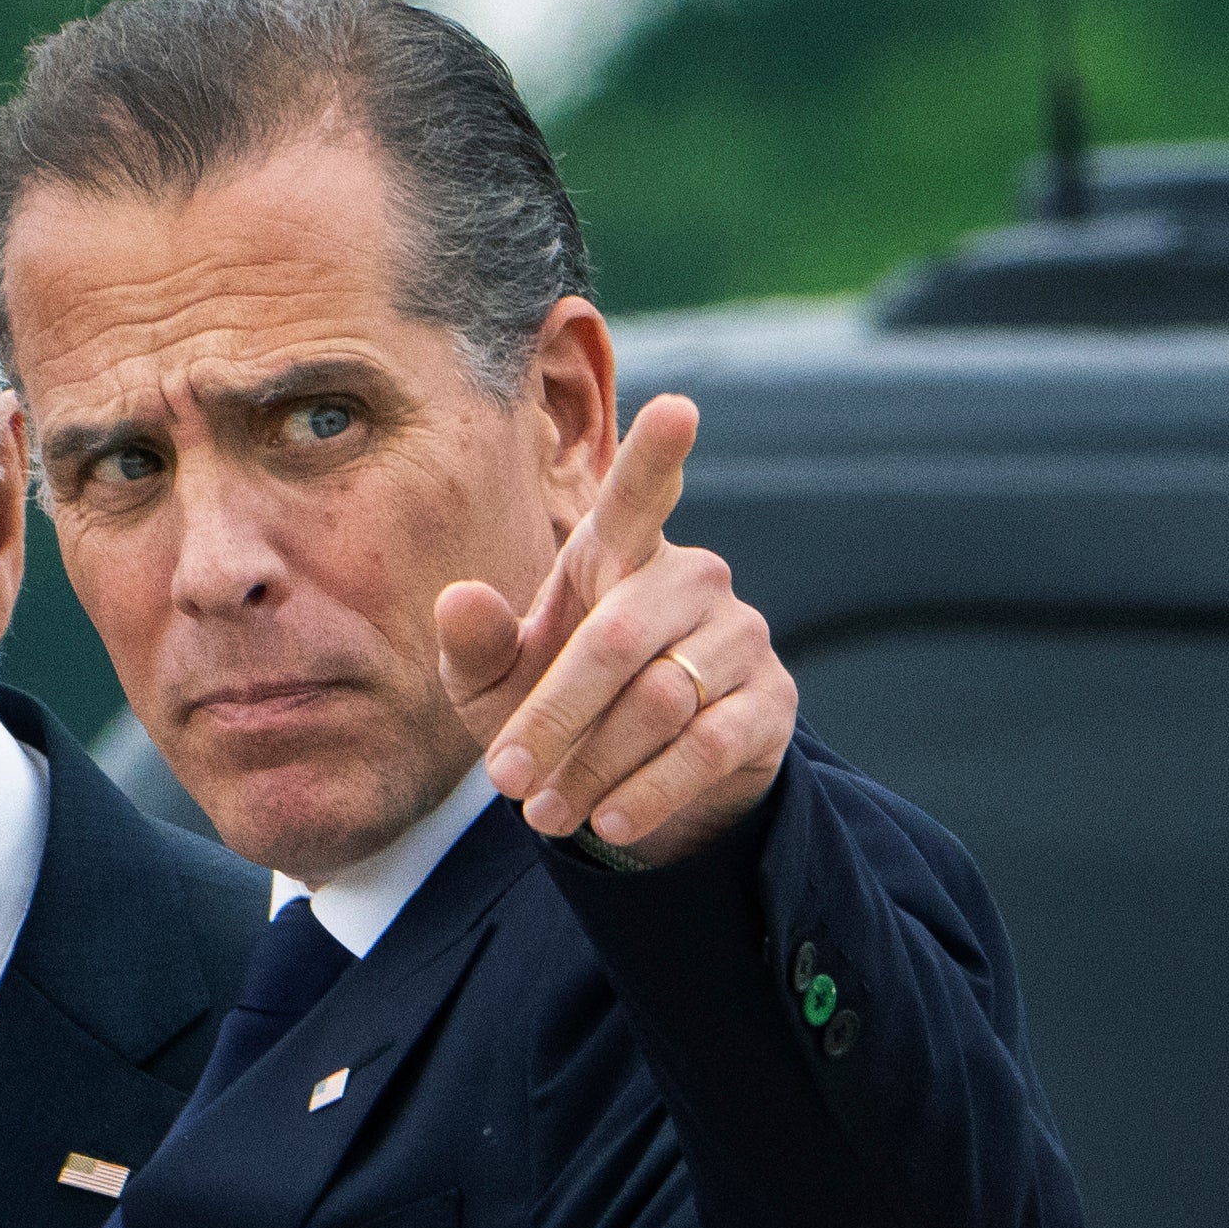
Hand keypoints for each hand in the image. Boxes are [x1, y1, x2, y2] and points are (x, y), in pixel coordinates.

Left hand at [435, 394, 796, 865]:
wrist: (630, 781)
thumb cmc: (552, 703)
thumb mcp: (494, 683)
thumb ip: (473, 643)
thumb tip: (459, 598)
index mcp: (617, 551)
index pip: (641, 495)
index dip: (658, 453)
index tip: (679, 406)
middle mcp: (689, 579)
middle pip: (615, 642)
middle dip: (551, 719)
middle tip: (504, 781)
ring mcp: (738, 637)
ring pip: (660, 701)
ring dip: (592, 767)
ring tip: (545, 814)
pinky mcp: (769, 701)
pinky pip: (707, 746)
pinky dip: (649, 791)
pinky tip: (610, 821)